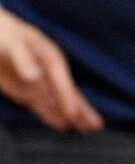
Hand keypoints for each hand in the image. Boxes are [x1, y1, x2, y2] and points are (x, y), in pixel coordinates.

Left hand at [0, 7, 104, 130]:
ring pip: (58, 104)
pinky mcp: (26, 92)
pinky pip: (42, 107)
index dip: (68, 98)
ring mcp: (38, 84)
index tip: (74, 114)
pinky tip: (62, 125)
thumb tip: (34, 76)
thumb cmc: (3, 33)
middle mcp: (49, 73)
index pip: (62, 83)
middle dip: (82, 110)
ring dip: (71, 117)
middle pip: (68, 95)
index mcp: (50, 58)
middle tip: (96, 126)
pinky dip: (52, 116)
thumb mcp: (12, 42)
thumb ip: (22, 59)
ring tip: (87, 131)